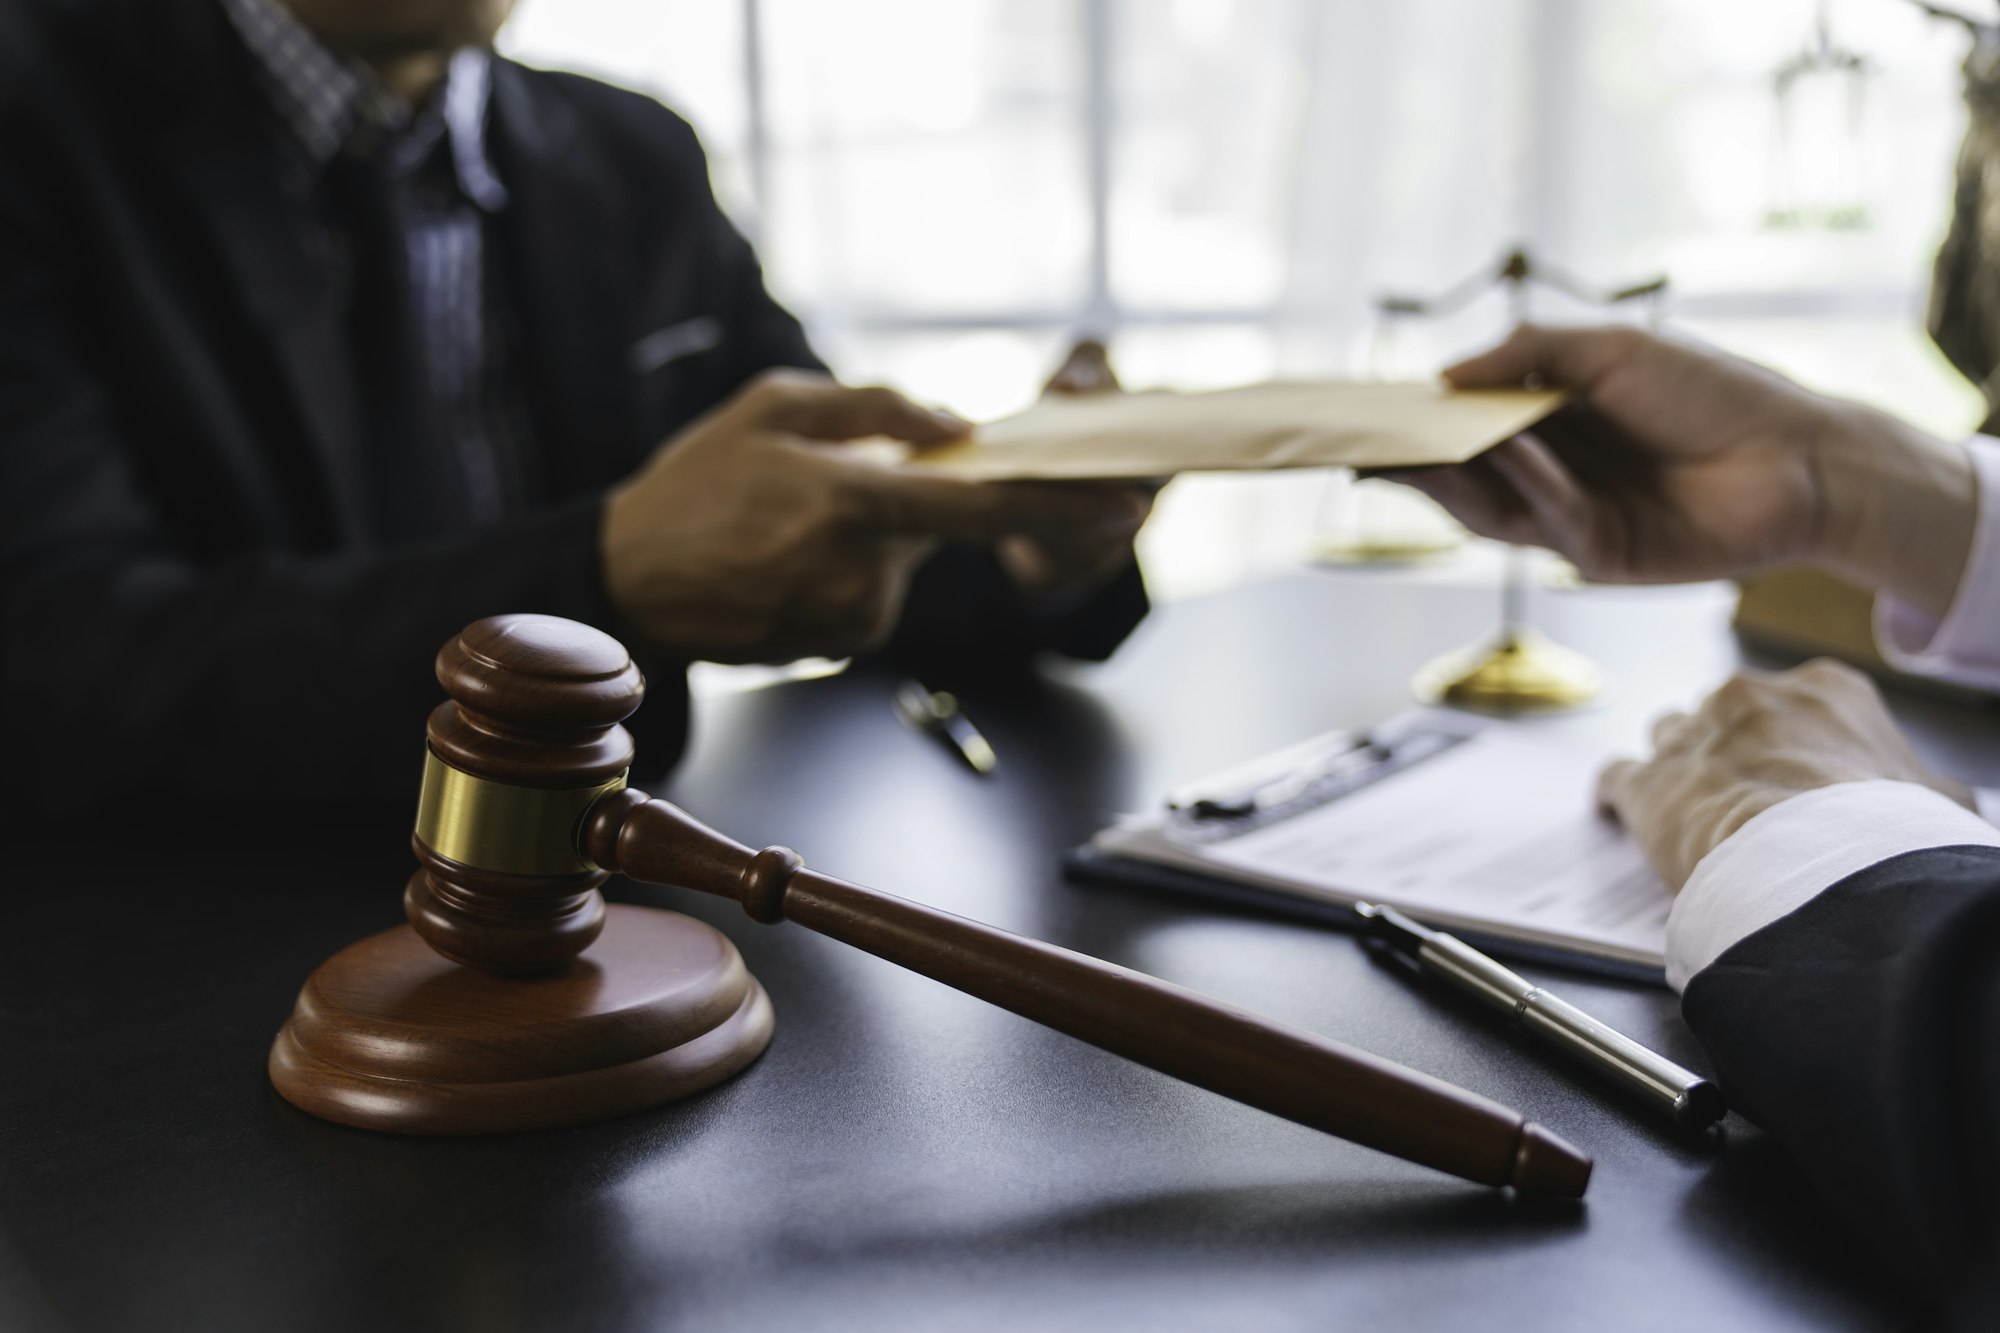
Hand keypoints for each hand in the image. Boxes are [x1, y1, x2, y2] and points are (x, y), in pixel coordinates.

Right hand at [603, 370, 1147, 662]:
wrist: (628, 582)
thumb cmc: (697, 482)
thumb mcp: (773, 406)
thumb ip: (876, 409)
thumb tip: (957, 426)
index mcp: (848, 501)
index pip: (978, 504)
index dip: (1059, 507)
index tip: (1125, 506)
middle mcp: (862, 571)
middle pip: (935, 525)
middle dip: (905, 500)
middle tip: (814, 490)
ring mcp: (854, 617)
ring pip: (904, 560)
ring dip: (868, 535)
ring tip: (782, 527)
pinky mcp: (845, 644)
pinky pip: (876, 592)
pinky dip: (847, 569)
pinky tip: (783, 563)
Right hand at [1383, 324, 1974, 617]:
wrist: (1801, 456)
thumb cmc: (1714, 391)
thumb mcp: (1610, 349)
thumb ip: (1527, 353)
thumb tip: (1443, 375)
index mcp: (1551, 424)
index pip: (1466, 429)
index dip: (1418, 425)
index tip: (1367, 416)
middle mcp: (1552, 477)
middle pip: (1463, 477)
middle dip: (1415, 463)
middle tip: (1365, 447)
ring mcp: (1572, 522)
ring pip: (1490, 510)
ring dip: (1452, 480)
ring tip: (1415, 452)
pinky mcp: (1600, 557)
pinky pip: (1550, 519)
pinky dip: (1532, 483)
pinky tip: (1520, 449)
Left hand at [1598, 659, 1972, 889]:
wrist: (1822, 864)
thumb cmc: (1885, 832)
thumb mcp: (1936, 802)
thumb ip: (1927, 790)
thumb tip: (1940, 803)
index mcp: (1824, 691)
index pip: (1797, 702)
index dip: (1791, 740)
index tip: (1793, 772)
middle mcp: (1748, 698)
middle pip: (1724, 713)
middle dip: (1728, 748)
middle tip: (1741, 794)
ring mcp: (1692, 736)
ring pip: (1668, 736)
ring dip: (1675, 766)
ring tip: (1684, 805)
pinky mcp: (1647, 783)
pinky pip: (1617, 776)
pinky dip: (1617, 794)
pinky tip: (1616, 808)